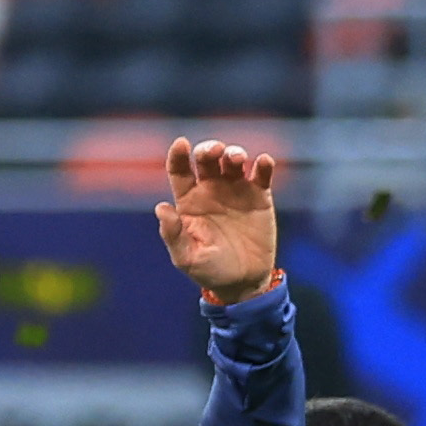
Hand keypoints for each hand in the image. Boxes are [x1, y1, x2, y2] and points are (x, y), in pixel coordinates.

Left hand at [153, 135, 282, 302]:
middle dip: (209, 149)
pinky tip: (263, 162)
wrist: (243, 282)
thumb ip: (173, 233)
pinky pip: (262, 174)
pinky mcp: (260, 197)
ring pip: (234, 161)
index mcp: (188, 201)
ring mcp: (236, 191)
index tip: (181, 143)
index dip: (178, 155)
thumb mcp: (186, 257)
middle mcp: (210, 190)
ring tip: (237, 159)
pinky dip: (264, 165)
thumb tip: (161, 207)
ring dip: (235, 153)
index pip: (179, 171)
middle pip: (207, 160)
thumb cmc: (209, 271)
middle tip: (214, 151)